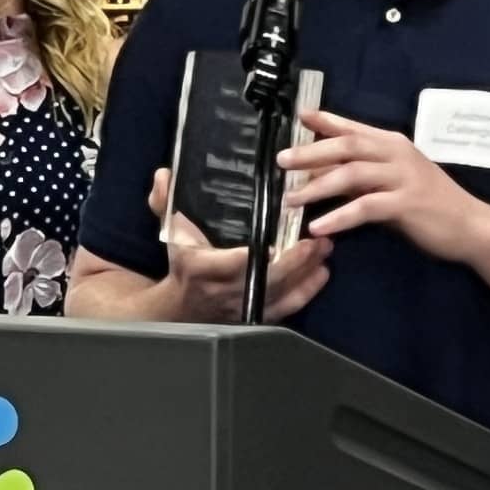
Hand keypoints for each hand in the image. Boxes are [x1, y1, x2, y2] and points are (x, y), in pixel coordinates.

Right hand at [142, 164, 327, 325]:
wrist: (183, 307)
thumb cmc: (182, 263)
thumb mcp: (170, 231)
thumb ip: (166, 202)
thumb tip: (164, 173)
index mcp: (203, 268)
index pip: (231, 263)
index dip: (251, 258)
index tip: (273, 243)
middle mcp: (226, 291)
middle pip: (267, 280)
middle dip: (295, 261)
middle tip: (317, 239)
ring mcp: (244, 307)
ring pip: (282, 294)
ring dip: (307, 273)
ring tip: (325, 248)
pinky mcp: (257, 316)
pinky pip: (287, 307)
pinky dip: (307, 291)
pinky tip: (322, 271)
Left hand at [281, 107, 489, 263]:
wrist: (470, 225)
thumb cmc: (428, 203)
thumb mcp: (392, 180)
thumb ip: (362, 173)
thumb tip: (322, 172)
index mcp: (392, 144)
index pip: (353, 128)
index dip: (325, 120)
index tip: (299, 115)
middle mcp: (396, 154)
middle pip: (347, 146)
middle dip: (310, 152)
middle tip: (281, 161)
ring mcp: (403, 178)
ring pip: (352, 175)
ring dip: (317, 187)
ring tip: (290, 199)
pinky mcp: (406, 204)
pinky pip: (365, 208)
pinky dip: (339, 217)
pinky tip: (318, 227)